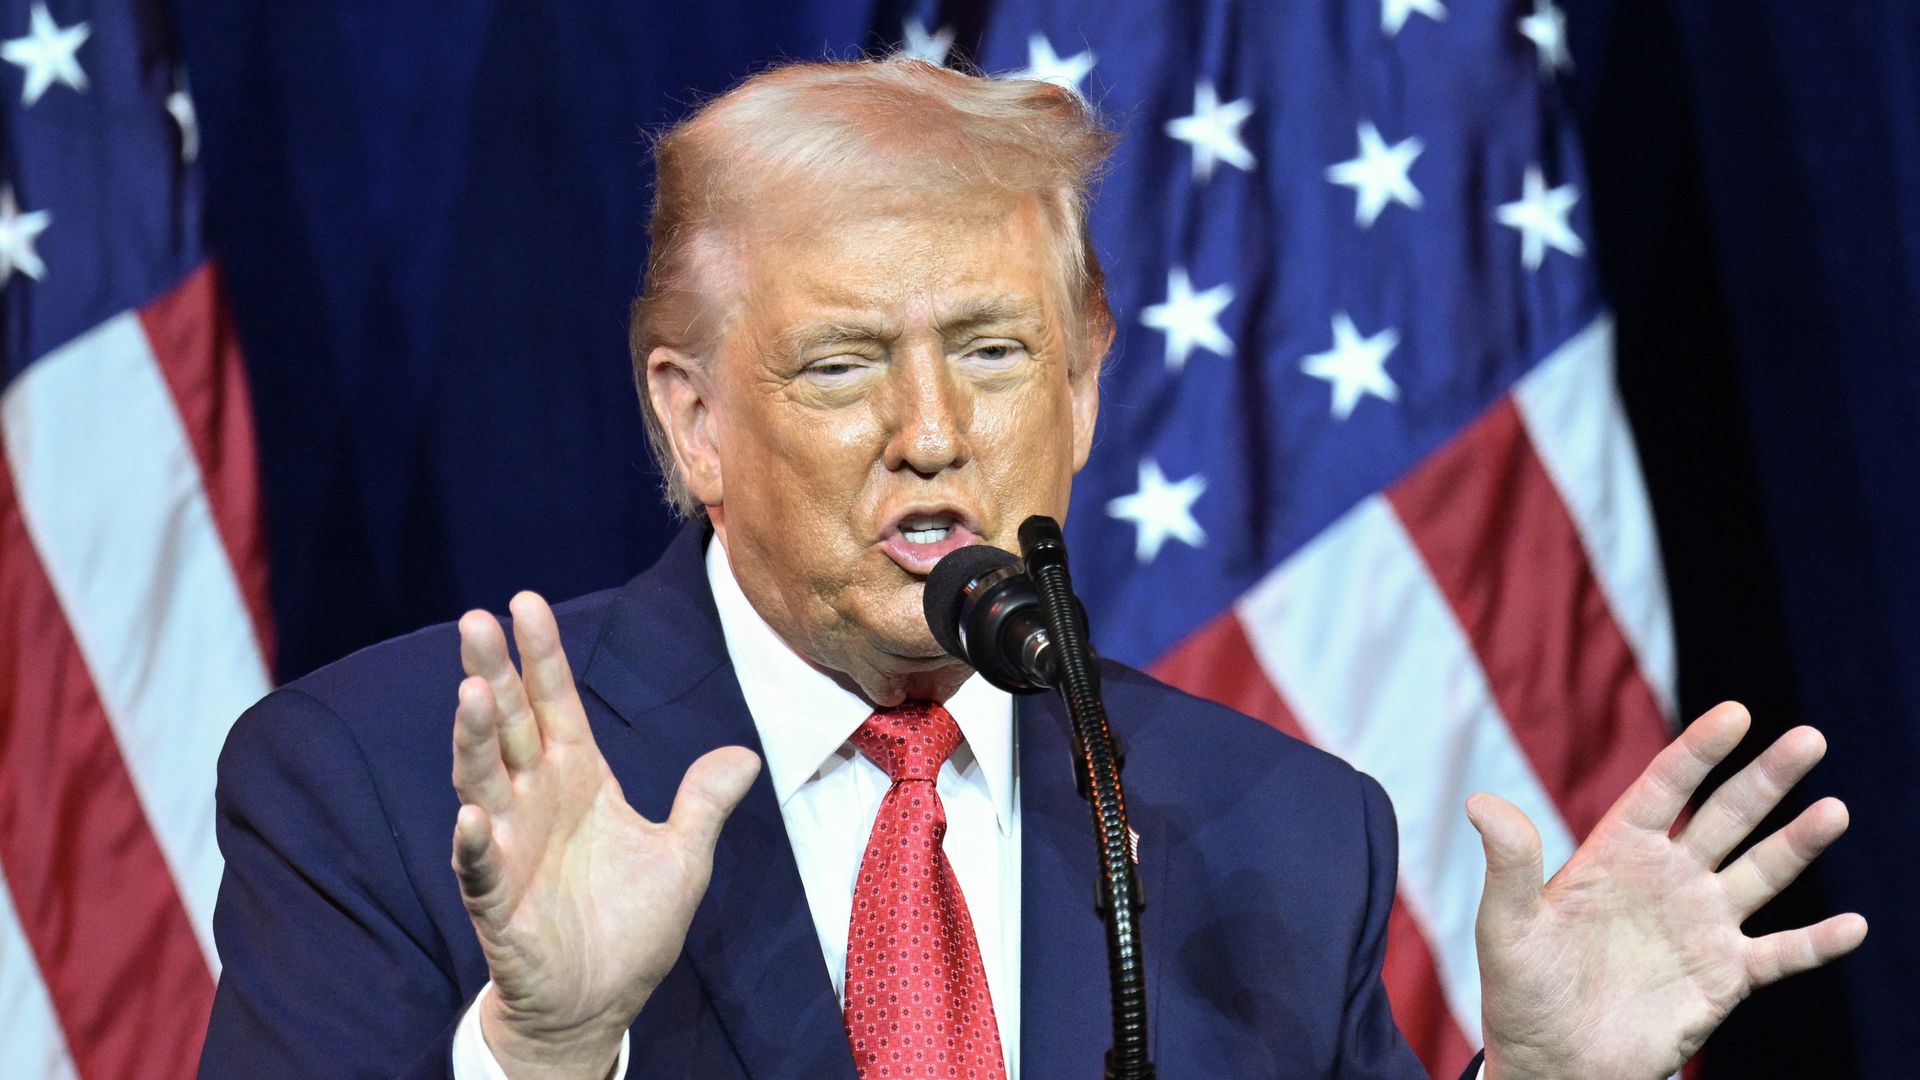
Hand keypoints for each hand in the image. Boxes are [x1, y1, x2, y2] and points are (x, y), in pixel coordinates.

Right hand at [451, 592, 759, 1079]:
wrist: (599, 1004)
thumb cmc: (631, 928)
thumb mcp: (683, 857)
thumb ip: (703, 802)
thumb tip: (744, 753)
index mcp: (577, 780)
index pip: (555, 705)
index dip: (541, 655)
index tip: (525, 601)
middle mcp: (536, 802)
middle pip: (509, 726)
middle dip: (493, 672)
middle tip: (476, 620)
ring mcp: (509, 849)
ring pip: (484, 781)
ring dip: (475, 739)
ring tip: (472, 693)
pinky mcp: (497, 904)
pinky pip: (481, 868)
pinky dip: (476, 842)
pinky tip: (475, 814)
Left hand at [1471, 701, 1865, 1079]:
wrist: (1553, 1066)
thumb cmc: (1521, 994)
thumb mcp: (1505, 928)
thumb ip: (1508, 866)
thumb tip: (1480, 801)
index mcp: (1616, 855)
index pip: (1664, 789)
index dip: (1699, 751)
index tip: (1737, 714)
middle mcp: (1666, 880)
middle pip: (1725, 817)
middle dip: (1766, 779)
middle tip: (1809, 739)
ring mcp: (1700, 926)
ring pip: (1761, 873)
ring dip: (1798, 843)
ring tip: (1834, 810)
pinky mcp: (1723, 978)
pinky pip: (1780, 955)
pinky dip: (1817, 944)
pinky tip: (1854, 926)